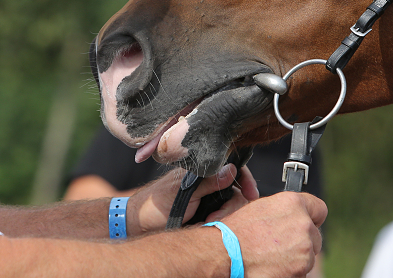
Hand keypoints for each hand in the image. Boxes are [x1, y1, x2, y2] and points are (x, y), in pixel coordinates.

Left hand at [126, 164, 258, 234]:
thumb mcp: (185, 192)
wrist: (141, 223)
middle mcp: (208, 181)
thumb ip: (209, 181)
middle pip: (236, 188)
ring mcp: (207, 197)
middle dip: (234, 203)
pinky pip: (223, 213)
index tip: (251, 193)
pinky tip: (211, 224)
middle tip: (218, 217)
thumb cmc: (158, 203)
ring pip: (231, 203)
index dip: (245, 179)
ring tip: (210, 221)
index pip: (232, 167)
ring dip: (226, 214)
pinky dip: (221, 220)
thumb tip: (232, 169)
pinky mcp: (206, 211)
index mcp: (202, 169)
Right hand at [220, 192, 326, 277]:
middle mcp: (303, 223)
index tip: (307, 223)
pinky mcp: (302, 268)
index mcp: (293, 203)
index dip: (312, 217)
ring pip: (308, 254)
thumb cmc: (237, 231)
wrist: (226, 253)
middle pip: (314, 235)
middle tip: (280, 244)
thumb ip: (284, 210)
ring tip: (272, 255)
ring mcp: (304, 248)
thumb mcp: (261, 208)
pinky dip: (291, 270)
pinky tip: (273, 265)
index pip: (319, 209)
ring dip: (296, 257)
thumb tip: (291, 216)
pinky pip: (302, 270)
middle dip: (301, 241)